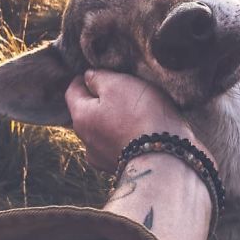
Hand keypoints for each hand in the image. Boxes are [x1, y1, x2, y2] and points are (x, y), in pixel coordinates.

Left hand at [65, 70, 195, 170]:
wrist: (166, 159)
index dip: (84, 78)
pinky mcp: (122, 168)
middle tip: (122, 88)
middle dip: (102, 100)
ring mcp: (103, 159)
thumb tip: (88, 77)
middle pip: (89, 113)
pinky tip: (142, 131)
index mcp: (81, 117)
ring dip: (115, 120)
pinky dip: (127, 136)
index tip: (98, 71)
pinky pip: (120, 145)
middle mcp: (86, 141)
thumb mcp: (118, 84)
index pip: (73, 91)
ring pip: (104, 131)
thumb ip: (99, 77)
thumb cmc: (140, 115)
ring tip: (137, 111)